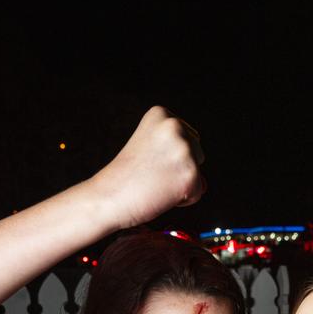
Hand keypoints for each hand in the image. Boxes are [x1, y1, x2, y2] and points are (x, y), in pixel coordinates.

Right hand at [89, 106, 205, 229]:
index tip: (148, 159)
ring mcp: (184, 150)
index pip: (186, 138)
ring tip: (155, 183)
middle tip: (151, 174)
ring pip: (198, 174)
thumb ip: (177, 153)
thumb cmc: (125, 176)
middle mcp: (175, 126)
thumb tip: (204, 184)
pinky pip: (197, 193)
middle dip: (178, 169)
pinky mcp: (191, 175)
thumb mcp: (148, 148)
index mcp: (162, 114)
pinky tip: (161, 194)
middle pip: (197, 153)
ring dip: (181, 183)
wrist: (108, 196)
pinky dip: (183, 199)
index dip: (168, 156)